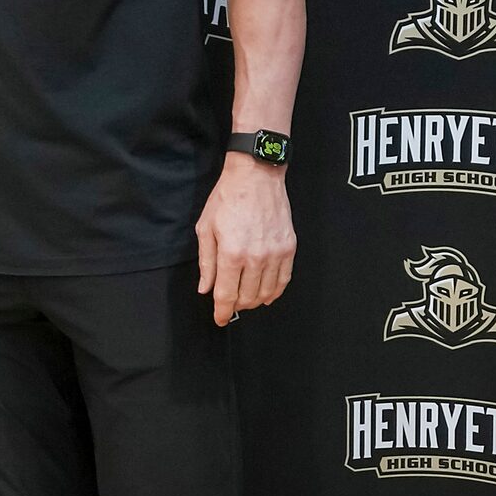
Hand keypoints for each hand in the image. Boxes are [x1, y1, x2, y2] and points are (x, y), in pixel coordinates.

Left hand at [195, 154, 294, 326]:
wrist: (256, 176)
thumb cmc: (227, 199)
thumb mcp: (206, 229)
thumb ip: (206, 263)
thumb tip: (206, 288)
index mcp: (231, 253)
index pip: (226, 295)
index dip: (222, 312)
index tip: (219, 319)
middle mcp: (256, 257)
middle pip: (247, 297)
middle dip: (236, 306)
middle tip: (229, 304)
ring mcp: (275, 254)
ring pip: (267, 292)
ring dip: (255, 301)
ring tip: (246, 299)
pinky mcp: (289, 248)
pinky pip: (284, 279)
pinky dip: (275, 291)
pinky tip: (267, 294)